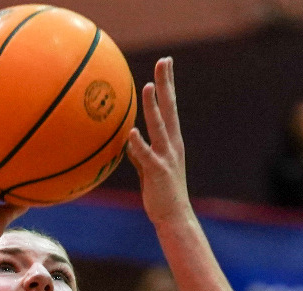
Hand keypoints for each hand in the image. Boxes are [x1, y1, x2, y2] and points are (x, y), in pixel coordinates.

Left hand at [128, 58, 192, 226]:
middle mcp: (172, 144)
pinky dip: (139, 143)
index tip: (165, 63)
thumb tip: (128, 141)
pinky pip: (146, 155)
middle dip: (166, 83)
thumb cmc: (161, 194)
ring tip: (148, 87)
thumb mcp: (149, 169)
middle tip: (164, 61)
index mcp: (171, 141)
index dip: (167, 84)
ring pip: (160, 127)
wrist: (174, 217)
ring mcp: (166, 157)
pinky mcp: (157, 172)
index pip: (169, 107)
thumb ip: (140, 153)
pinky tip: (132, 132)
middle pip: (170, 108)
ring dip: (154, 107)